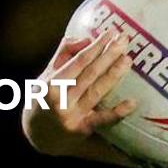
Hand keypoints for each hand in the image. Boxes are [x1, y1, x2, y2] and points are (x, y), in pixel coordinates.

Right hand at [22, 29, 137, 156]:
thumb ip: (64, 53)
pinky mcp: (81, 130)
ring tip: (128, 60)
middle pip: (90, 73)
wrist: (35, 135)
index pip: (79, 60)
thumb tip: (87, 38)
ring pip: (97, 91)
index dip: (96, 45)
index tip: (112, 32)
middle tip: (125, 40)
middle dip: (109, 55)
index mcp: (52, 83)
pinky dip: (117, 112)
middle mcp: (61, 99)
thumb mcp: (47, 74)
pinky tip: (132, 103)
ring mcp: (71, 115)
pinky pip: (101, 120)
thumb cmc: (44, 98)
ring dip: (114, 74)